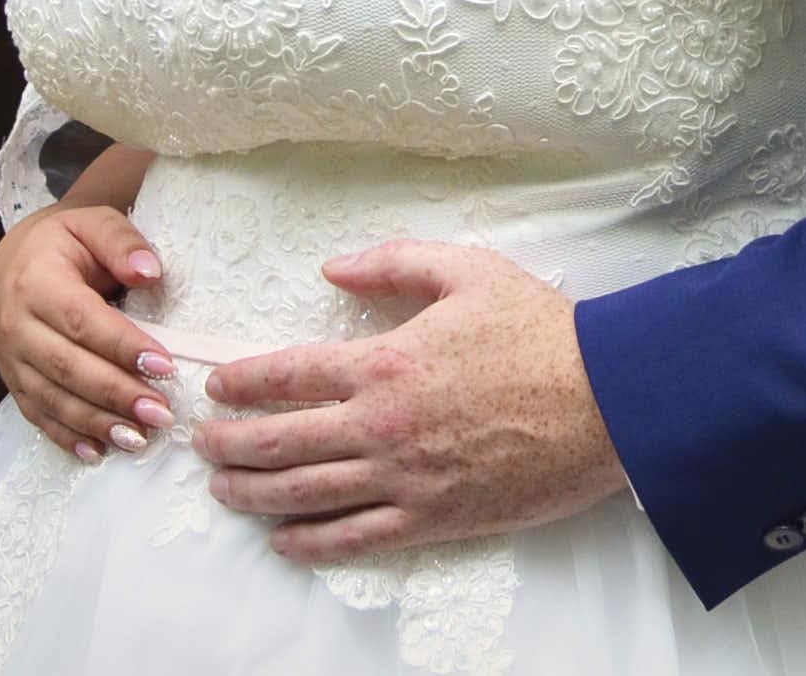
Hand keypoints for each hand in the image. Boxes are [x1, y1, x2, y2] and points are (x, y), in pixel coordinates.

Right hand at [0, 202, 176, 459]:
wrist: (13, 261)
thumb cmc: (64, 243)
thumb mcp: (92, 223)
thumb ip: (121, 242)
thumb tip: (150, 272)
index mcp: (36, 282)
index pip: (82, 321)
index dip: (122, 346)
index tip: (164, 366)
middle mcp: (15, 325)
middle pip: (68, 367)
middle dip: (117, 395)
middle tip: (162, 414)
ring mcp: (10, 359)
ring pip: (53, 398)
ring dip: (97, 423)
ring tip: (140, 438)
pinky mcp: (13, 382)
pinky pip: (38, 415)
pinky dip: (67, 436)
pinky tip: (98, 451)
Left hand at [192, 241, 627, 560]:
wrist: (606, 401)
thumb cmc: (540, 331)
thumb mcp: (467, 270)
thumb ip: (392, 263)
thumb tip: (332, 266)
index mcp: (384, 361)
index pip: (289, 375)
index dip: (242, 381)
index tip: (215, 385)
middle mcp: (381, 425)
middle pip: (280, 441)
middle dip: (228, 444)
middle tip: (199, 443)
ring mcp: (404, 478)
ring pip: (305, 495)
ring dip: (253, 494)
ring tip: (222, 490)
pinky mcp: (433, 518)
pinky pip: (356, 538)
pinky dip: (310, 543)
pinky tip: (283, 540)